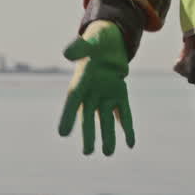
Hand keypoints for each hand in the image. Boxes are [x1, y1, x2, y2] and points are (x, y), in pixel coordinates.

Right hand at [58, 20, 134, 156]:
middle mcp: (91, 93)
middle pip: (89, 117)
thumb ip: (79, 47)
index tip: (63, 133)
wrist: (108, 42)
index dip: (68, 116)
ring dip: (108, 136)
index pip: (73, 101)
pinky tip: (131, 143)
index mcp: (81, 82)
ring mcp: (106, 96)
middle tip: (88, 152)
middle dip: (89, 134)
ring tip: (108, 153)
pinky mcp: (120, 94)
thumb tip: (67, 52)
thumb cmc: (96, 41)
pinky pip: (124, 114)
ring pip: (107, 120)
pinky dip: (127, 127)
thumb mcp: (89, 41)